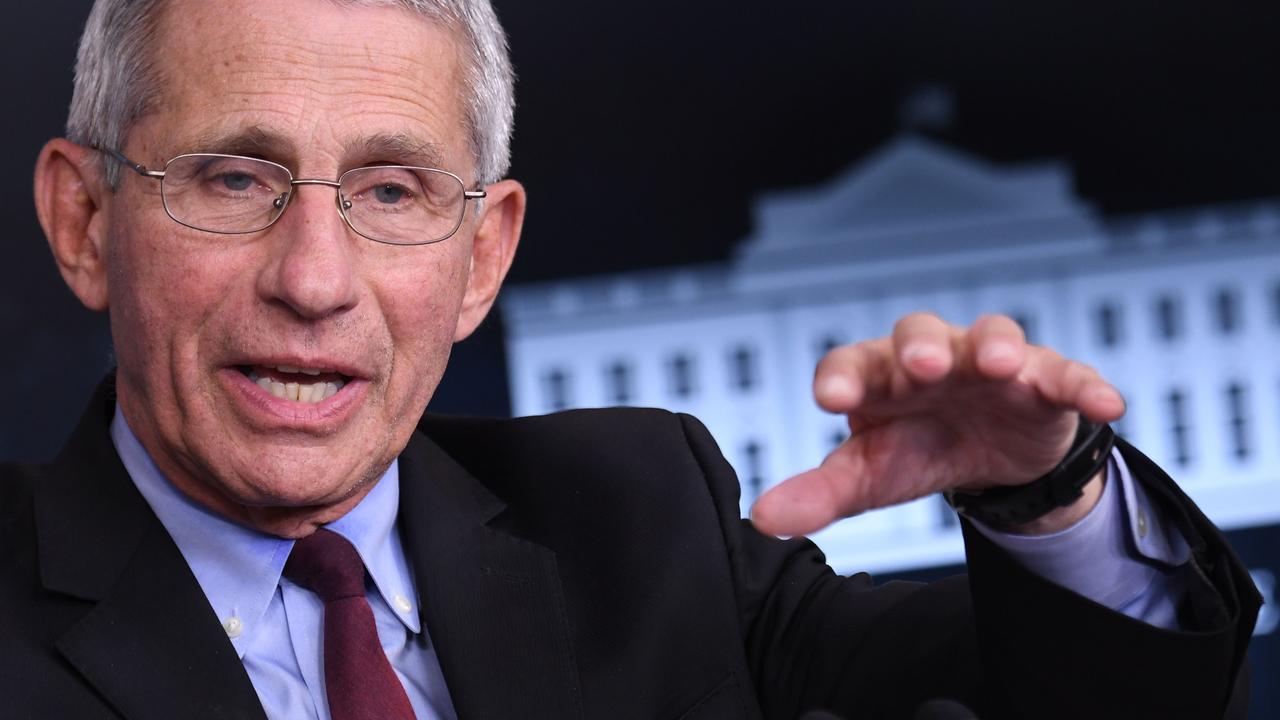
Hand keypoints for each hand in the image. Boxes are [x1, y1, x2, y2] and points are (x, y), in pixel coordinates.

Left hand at [750, 313, 1125, 536]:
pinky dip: (1084, 384)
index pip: (852, 363)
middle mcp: (932, 356)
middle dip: (922, 346)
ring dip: (995, 345)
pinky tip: (1107, 403)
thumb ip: (819, 493)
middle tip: (920, 364)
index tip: (829, 399)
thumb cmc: (916, 449)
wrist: (989, 456)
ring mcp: (991, 363)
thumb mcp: (869, 476)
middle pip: (921, 334)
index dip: (841, 376)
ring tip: (999, 364)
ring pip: (992, 336)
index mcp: (879, 375)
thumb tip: (762, 520)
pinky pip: (1066, 374)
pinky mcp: (1044, 382)